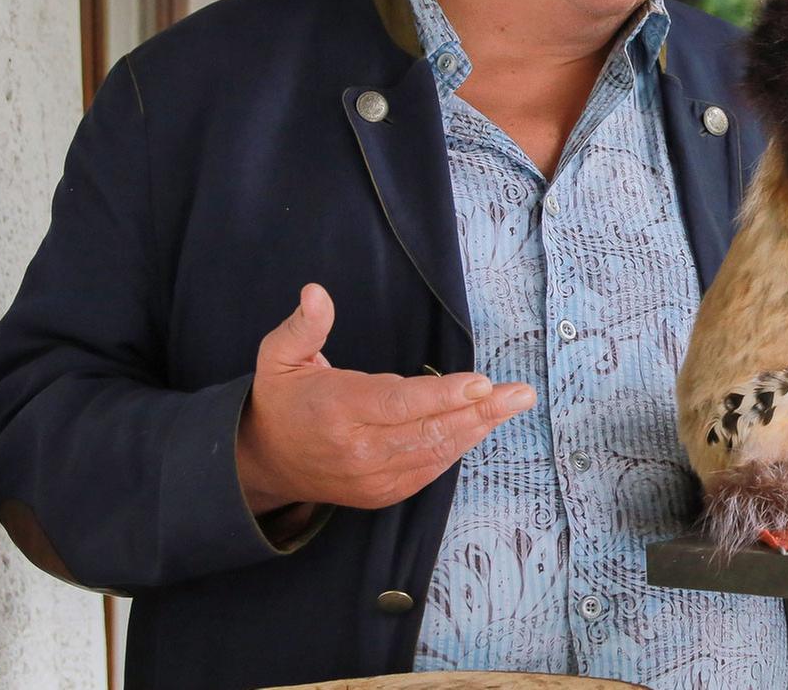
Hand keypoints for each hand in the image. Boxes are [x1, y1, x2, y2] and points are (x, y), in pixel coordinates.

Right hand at [235, 284, 536, 513]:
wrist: (267, 463)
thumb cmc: (283, 401)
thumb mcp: (279, 357)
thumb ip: (304, 326)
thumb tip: (317, 292)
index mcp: (336, 411)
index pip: (398, 403)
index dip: (442, 395)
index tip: (482, 383)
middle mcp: (357, 450)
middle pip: (428, 431)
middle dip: (480, 411)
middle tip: (520, 394)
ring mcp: (372, 477)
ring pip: (435, 452)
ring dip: (479, 428)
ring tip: (513, 404)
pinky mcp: (383, 493)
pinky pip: (430, 469)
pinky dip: (459, 447)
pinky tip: (483, 425)